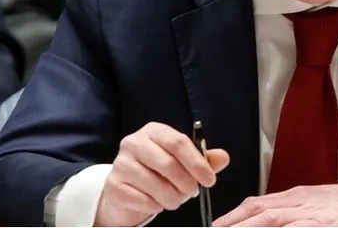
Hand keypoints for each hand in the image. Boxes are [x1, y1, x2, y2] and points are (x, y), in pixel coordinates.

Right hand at [94, 122, 229, 226]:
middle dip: (186, 184)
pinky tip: (157, 203)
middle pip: (168, 164)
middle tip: (192, 193)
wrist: (126, 190)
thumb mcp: (183, 163)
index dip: (198, 163)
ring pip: (156, 185)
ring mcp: (120, 163)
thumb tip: (223, 157)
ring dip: (172, 198)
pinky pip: (142, 200)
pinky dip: (156, 206)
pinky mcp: (113, 185)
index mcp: (154, 131)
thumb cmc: (158, 173)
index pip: (179, 142)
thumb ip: (204, 160)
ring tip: (175, 200)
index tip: (210, 180)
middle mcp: (133, 142)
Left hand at [213, 183, 337, 226]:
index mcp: (298, 198)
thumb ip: (294, 210)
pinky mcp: (325, 225)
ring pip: (274, 221)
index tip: (218, 225)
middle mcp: (302, 205)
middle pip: (261, 214)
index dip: (235, 216)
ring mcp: (314, 217)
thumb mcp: (318, 202)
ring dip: (251, 226)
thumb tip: (268, 216)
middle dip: (236, 224)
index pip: (258, 205)